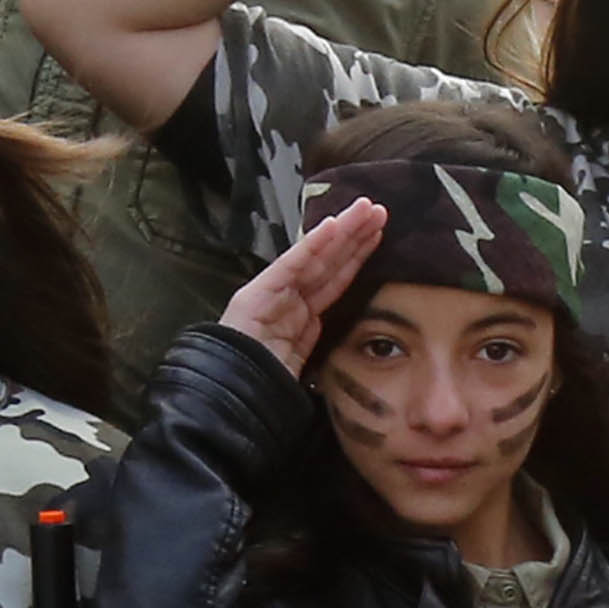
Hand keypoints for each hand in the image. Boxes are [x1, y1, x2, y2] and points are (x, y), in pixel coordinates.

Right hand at [220, 197, 385, 373]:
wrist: (230, 398)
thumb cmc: (264, 388)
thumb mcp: (304, 365)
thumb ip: (319, 344)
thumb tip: (347, 334)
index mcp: (300, 315)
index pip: (333, 279)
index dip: (356, 256)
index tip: (378, 234)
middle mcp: (287, 298)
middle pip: (327, 262)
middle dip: (354, 235)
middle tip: (378, 210)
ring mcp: (273, 293)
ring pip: (315, 258)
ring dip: (342, 231)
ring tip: (365, 209)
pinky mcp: (259, 293)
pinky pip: (293, 266)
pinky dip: (313, 245)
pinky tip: (333, 226)